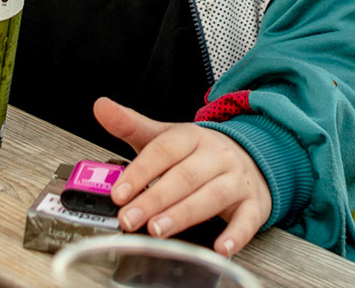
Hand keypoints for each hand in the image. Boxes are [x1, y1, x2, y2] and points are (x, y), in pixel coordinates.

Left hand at [95, 99, 270, 257]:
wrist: (251, 156)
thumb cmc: (200, 153)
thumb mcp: (166, 136)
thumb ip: (131, 125)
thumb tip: (100, 106)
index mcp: (192, 137)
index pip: (164, 150)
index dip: (140, 171)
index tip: (118, 193)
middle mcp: (216, 156)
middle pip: (185, 176)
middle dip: (155, 199)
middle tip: (129, 218)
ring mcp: (237, 180)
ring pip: (211, 196)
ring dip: (183, 215)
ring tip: (157, 230)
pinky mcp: (253, 204)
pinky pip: (247, 219)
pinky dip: (235, 235)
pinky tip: (219, 248)